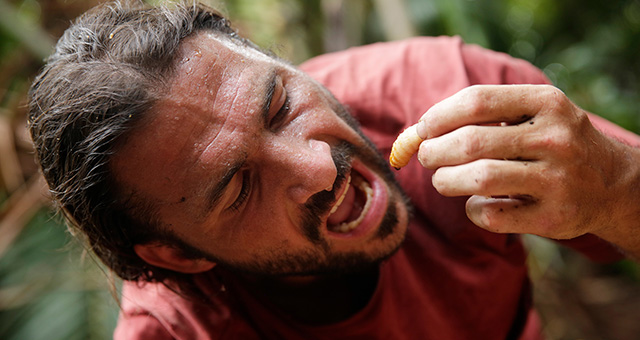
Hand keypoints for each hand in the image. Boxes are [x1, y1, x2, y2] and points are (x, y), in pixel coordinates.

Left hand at [415, 85, 639, 255]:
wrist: (612, 184)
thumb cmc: (553, 144)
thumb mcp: (533, 114)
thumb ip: (483, 116)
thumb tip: (416, 132)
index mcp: (547, 103)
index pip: (477, 100)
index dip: (438, 115)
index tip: (422, 129)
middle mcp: (556, 138)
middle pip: (471, 142)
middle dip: (434, 151)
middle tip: (427, 157)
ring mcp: (557, 180)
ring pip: (478, 179)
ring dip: (446, 181)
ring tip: (442, 179)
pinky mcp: (552, 217)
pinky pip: (491, 215)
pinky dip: (472, 210)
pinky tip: (476, 203)